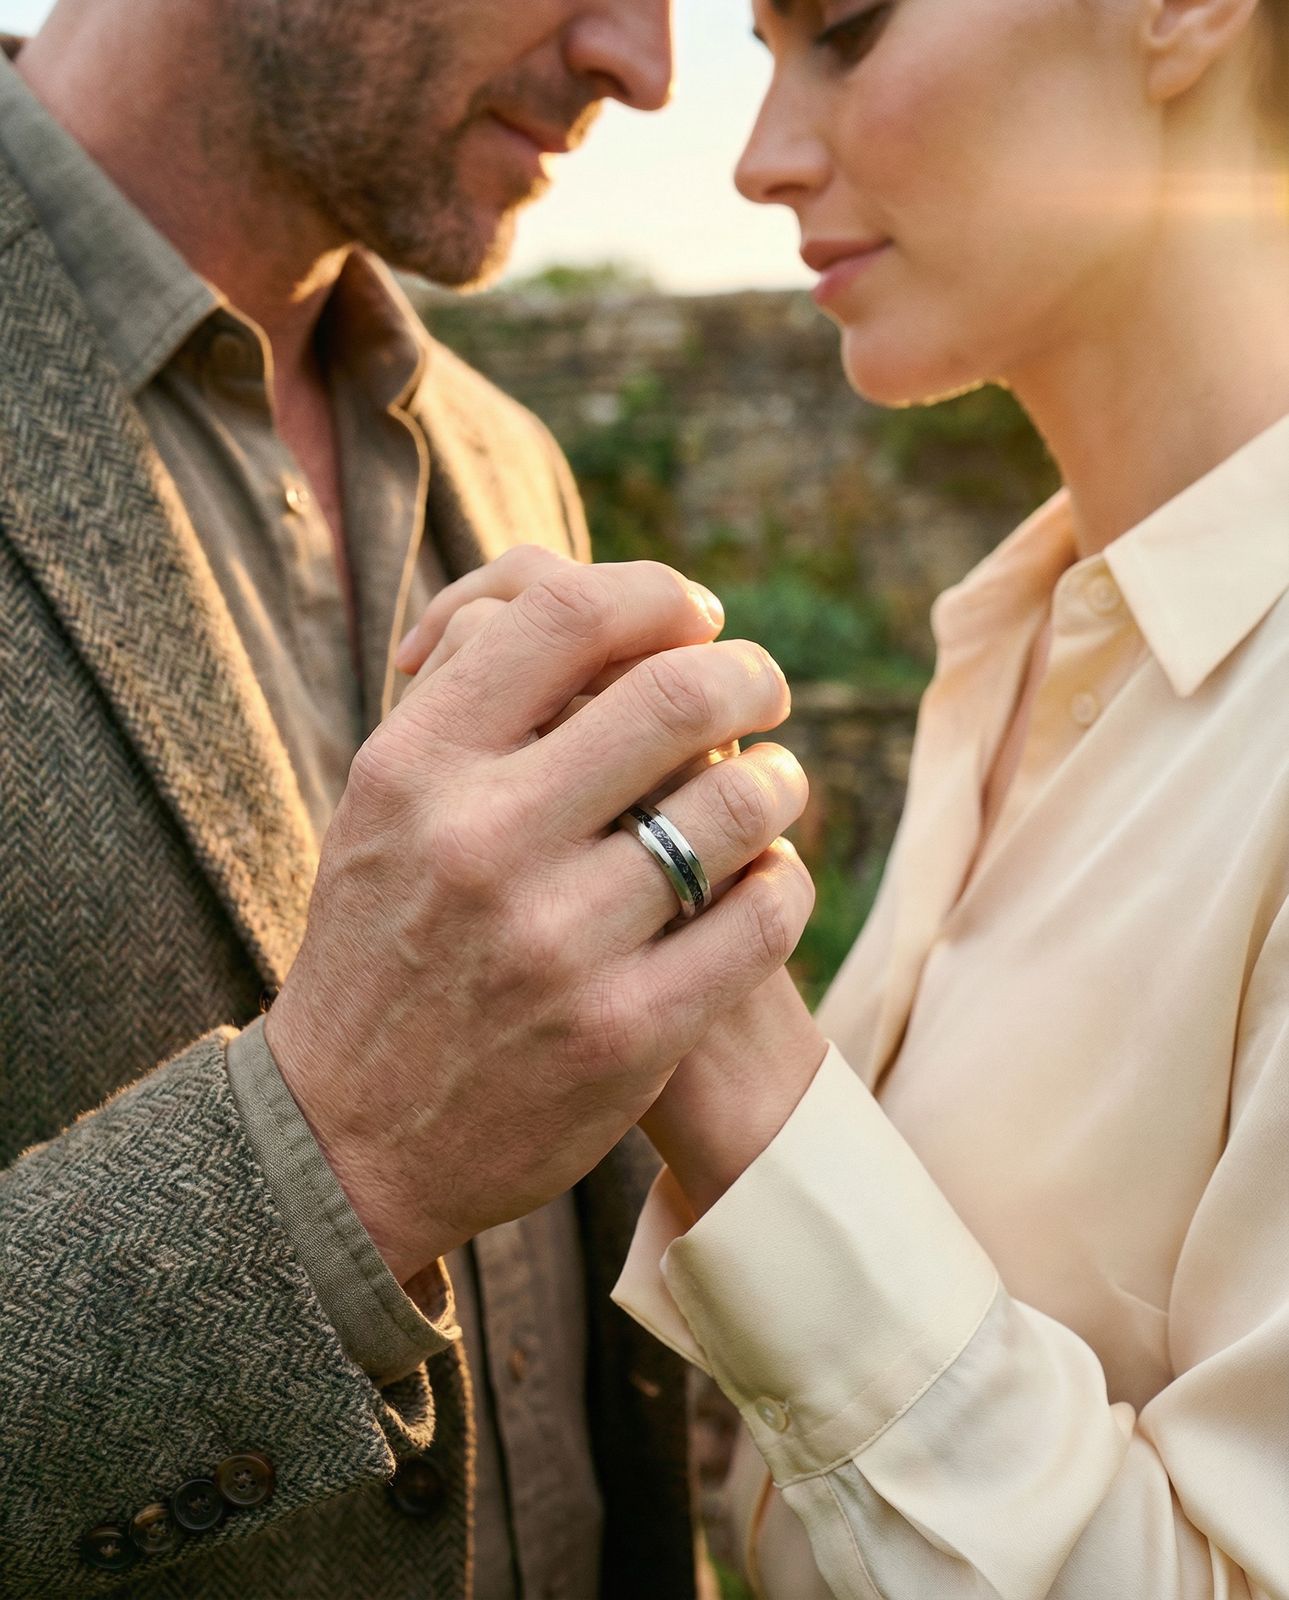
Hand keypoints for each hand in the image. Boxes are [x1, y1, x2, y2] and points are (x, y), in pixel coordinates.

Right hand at [265, 558, 813, 1282]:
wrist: (348, 1142)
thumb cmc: (384, 948)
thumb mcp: (383, 809)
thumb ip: (470, 702)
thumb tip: (596, 605)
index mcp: (414, 767)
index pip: (563, 614)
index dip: (656, 596)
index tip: (692, 618)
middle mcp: (480, 842)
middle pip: (676, 694)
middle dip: (747, 674)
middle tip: (760, 684)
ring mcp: (556, 943)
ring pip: (739, 801)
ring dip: (777, 779)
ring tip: (770, 786)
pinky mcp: (625, 1034)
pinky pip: (763, 913)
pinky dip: (784, 880)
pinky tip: (765, 879)